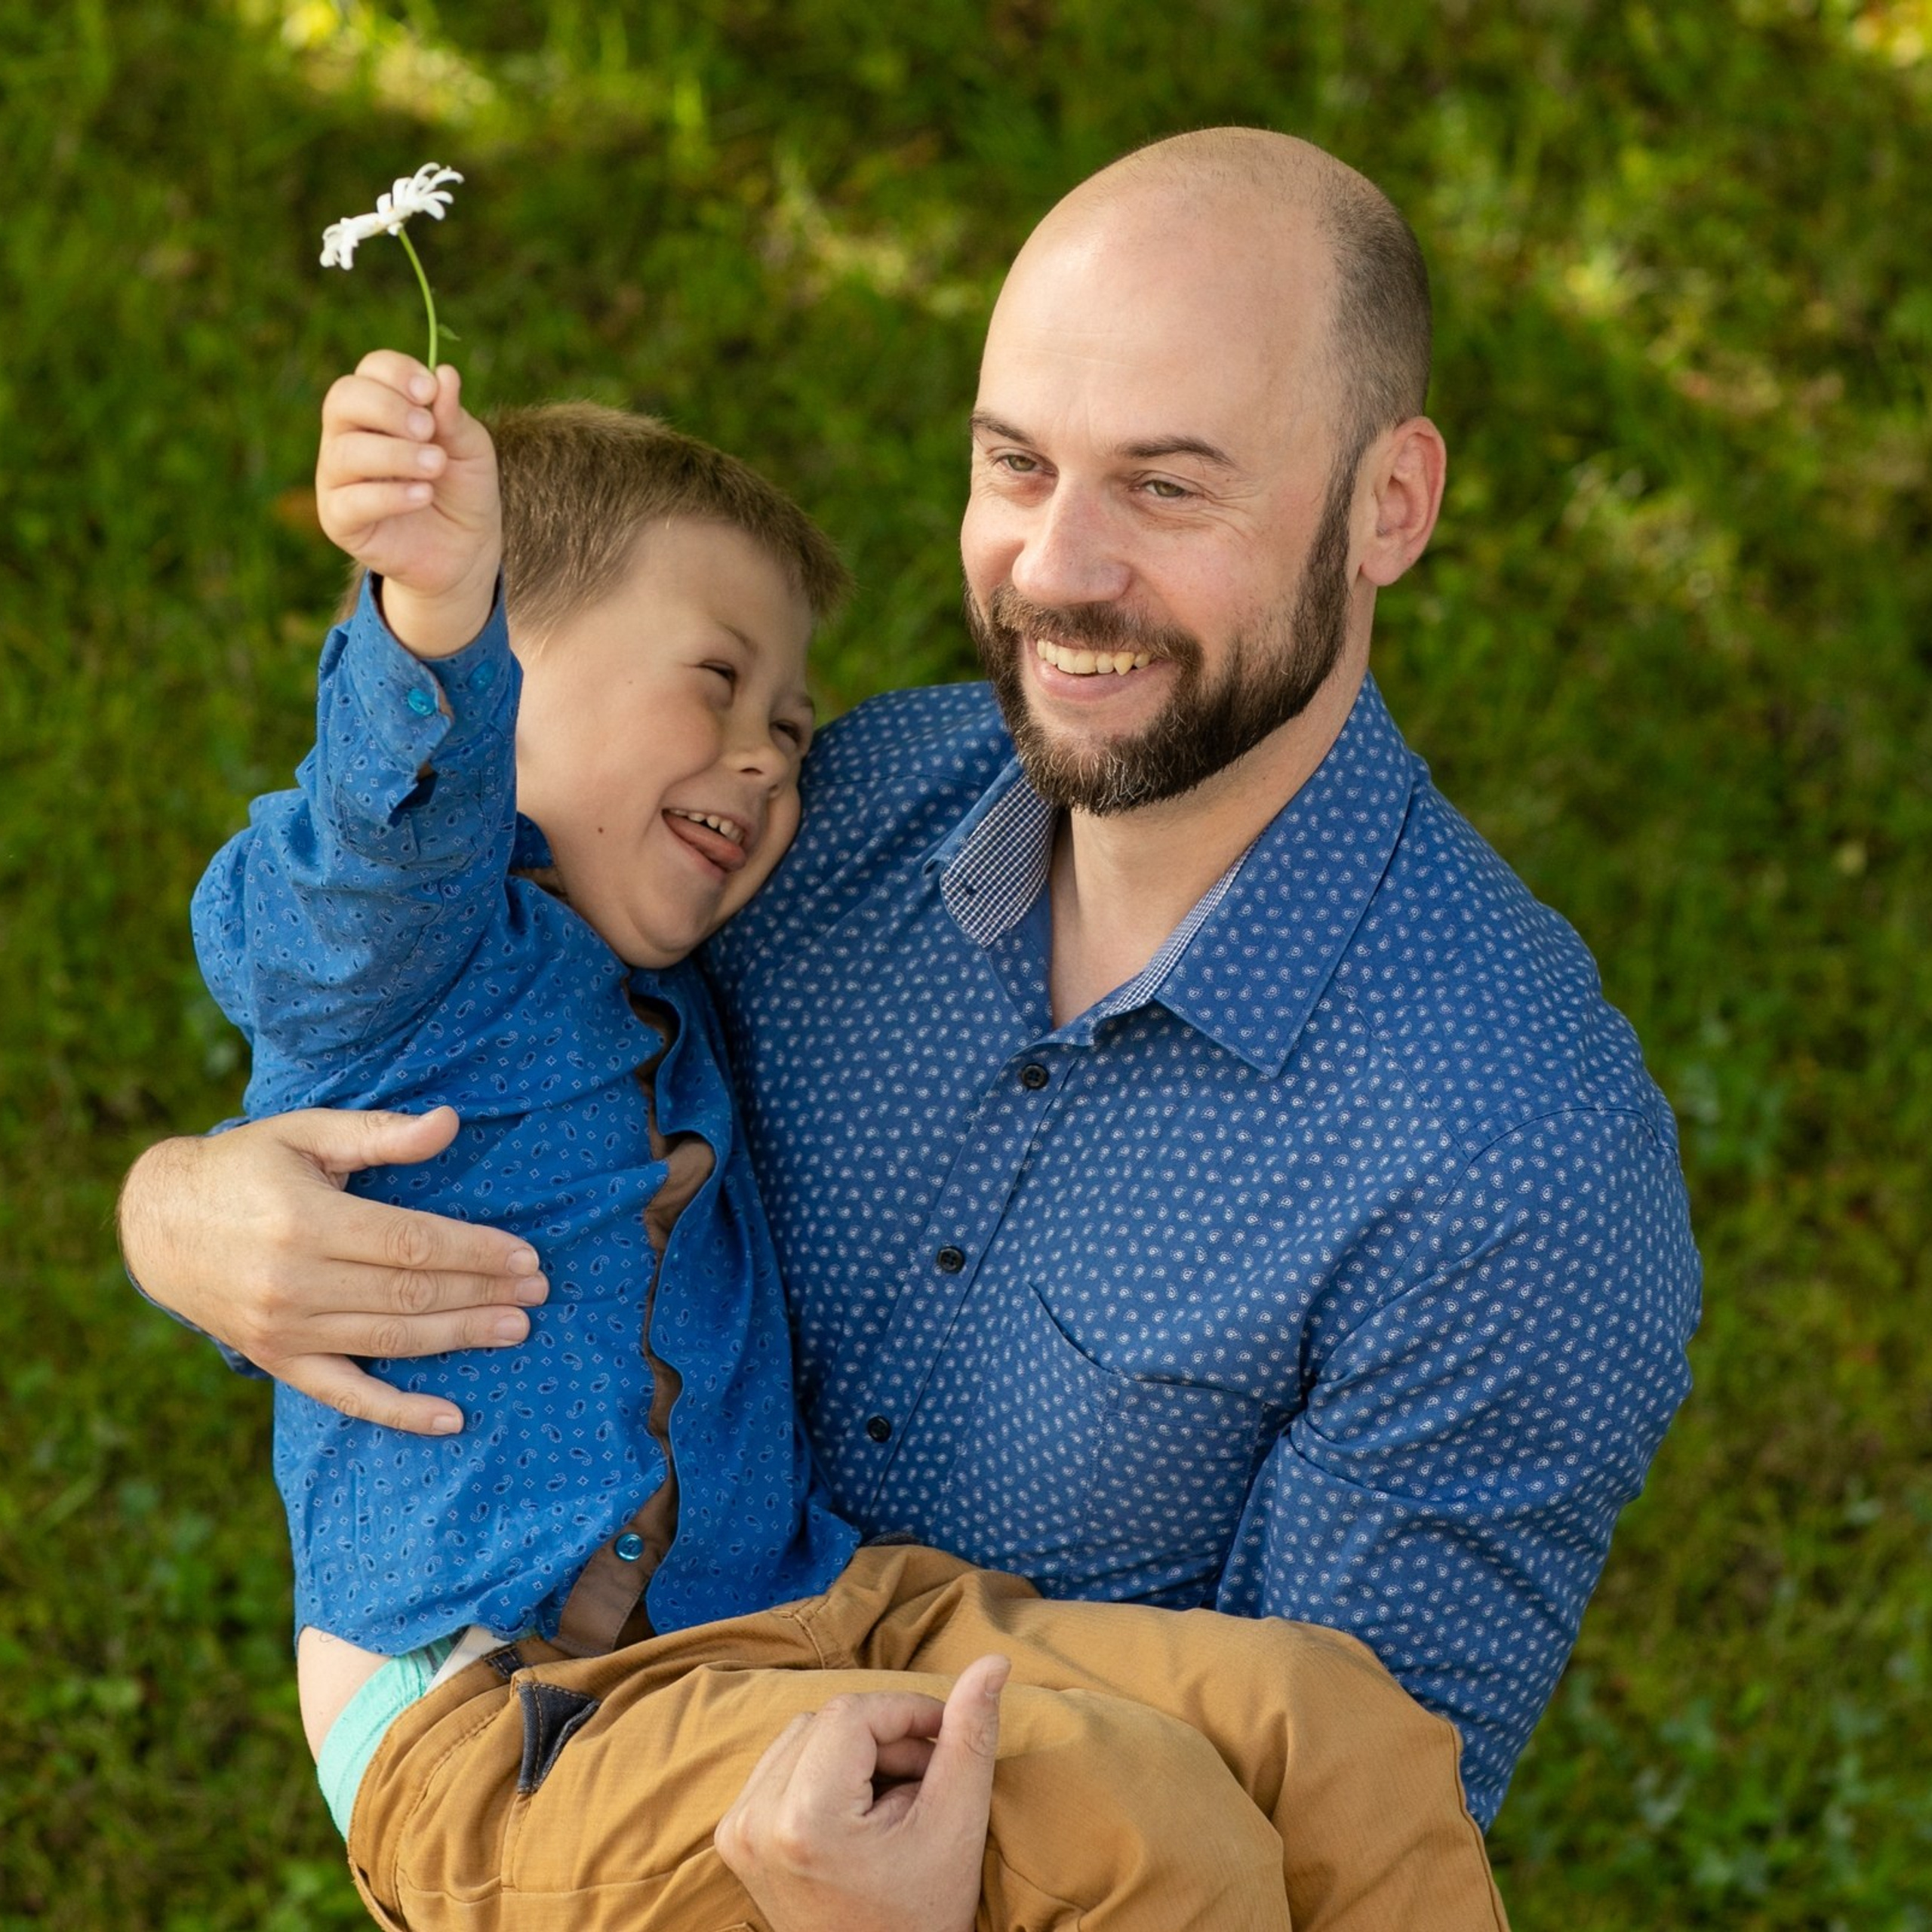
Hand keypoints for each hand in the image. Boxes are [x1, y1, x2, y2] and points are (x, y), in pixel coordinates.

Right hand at [118, 1106, 548, 1433]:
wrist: (159, 1223)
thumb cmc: (246, 1167)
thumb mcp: (307, 1133)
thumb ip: (379, 1134)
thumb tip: (449, 1122)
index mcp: (307, 1223)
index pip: (413, 1244)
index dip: (475, 1251)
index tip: (526, 1256)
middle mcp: (295, 1283)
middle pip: (410, 1294)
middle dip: (482, 1293)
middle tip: (538, 1293)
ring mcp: (285, 1330)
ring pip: (391, 1339)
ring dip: (460, 1337)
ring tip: (516, 1330)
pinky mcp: (278, 1359)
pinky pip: (346, 1394)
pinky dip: (400, 1411)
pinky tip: (452, 1417)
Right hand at [315, 351, 500, 657]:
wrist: (466, 550)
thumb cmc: (463, 490)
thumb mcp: (471, 450)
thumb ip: (453, 416)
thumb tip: (443, 373)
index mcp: (378, 408)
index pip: (370, 370)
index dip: (396, 373)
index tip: (429, 391)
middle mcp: (349, 436)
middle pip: (343, 399)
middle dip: (387, 407)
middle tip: (427, 429)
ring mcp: (338, 477)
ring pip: (346, 451)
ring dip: (396, 454)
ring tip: (436, 466)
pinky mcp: (339, 519)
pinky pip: (351, 500)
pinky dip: (390, 495)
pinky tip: (423, 496)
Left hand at [715, 1654, 1010, 1931]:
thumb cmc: (924, 1913)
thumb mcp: (958, 1823)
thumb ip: (971, 1735)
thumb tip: (993, 1661)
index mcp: (802, 1819)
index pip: (855, 1711)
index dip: (908, 1713)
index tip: (946, 1737)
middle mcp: (755, 1821)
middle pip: (829, 1720)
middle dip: (885, 1739)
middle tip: (926, 1782)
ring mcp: (738, 1831)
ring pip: (805, 1735)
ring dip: (856, 1753)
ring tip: (895, 1801)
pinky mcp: (735, 1838)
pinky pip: (783, 1764)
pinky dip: (826, 1772)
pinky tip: (860, 1812)